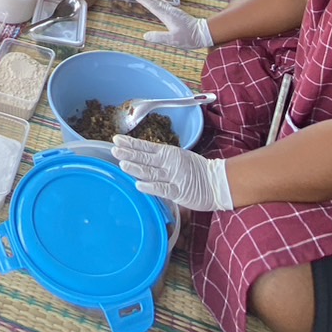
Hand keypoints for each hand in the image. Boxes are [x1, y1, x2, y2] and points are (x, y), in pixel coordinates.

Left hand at [112, 134, 233, 210]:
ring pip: (151, 172)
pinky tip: (138, 185)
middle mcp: (169, 163)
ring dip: (136, 168)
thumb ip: (160, 160)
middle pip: (145, 158)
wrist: (217, 183)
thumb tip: (138, 159)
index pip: (146, 147)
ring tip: (122, 164)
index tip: (116, 139)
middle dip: (128, 154)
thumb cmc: (196, 171)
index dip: (131, 144)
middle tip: (114, 149)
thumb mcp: (177, 159)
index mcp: (168, 153)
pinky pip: (163, 189)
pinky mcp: (179, 191)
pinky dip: (150, 187)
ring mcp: (174, 177)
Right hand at [132, 0, 214, 49]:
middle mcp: (169, 10)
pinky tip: (156, 0)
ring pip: (158, 0)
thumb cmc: (189, 38)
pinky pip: (163, 3)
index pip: (151, 4)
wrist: (203, 34)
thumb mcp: (173, 40)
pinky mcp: (175, 13)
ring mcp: (173, 11)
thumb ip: (159, 37)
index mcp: (166, 15)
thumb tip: (144, 36)